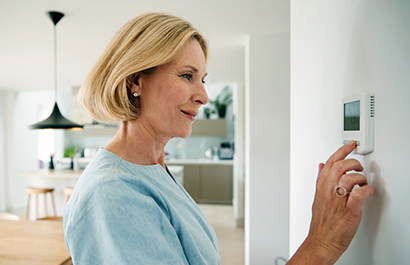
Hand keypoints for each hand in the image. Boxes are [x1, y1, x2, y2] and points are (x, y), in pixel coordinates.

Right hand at [288, 141, 375, 263]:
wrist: (322, 240)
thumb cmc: (321, 222)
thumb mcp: (317, 196)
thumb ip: (320, 179)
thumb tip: (321, 165)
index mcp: (321, 187)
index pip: (330, 162)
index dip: (341, 151)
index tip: (350, 145)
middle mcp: (328, 192)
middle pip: (339, 167)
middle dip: (352, 162)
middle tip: (358, 166)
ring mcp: (338, 201)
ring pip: (348, 178)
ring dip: (360, 178)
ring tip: (363, 182)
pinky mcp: (349, 211)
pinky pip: (358, 195)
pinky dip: (366, 190)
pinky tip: (367, 192)